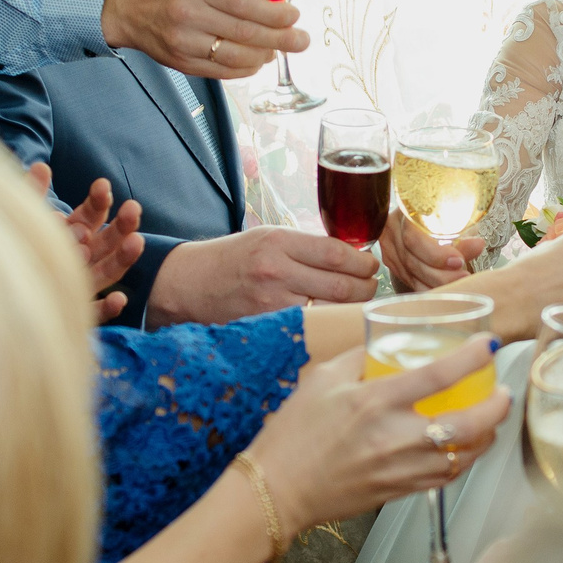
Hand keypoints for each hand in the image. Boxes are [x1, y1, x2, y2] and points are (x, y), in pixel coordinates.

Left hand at [31, 163, 142, 321]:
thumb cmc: (8, 250)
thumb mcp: (21, 219)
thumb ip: (31, 194)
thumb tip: (41, 166)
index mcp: (71, 234)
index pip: (91, 215)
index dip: (98, 201)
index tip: (102, 185)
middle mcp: (81, 259)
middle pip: (106, 242)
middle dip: (121, 225)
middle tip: (134, 208)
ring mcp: (80, 287)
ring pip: (107, 273)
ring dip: (123, 259)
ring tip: (136, 242)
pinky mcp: (73, 315)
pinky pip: (93, 314)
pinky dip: (107, 308)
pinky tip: (118, 300)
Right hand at [101, 0, 308, 78]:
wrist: (127, 8)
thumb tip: (274, 11)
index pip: (245, 4)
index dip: (275, 15)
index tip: (295, 16)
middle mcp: (188, 15)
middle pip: (245, 34)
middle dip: (280, 39)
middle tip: (302, 41)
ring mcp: (183, 43)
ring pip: (235, 57)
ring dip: (264, 56)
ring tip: (278, 50)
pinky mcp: (182, 64)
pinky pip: (222, 71)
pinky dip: (245, 68)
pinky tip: (257, 61)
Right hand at [146, 227, 379, 324]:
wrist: (191, 283)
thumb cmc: (234, 258)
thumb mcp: (269, 237)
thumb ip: (307, 245)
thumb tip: (352, 255)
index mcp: (279, 242)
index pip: (337, 253)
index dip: (363, 262)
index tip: (371, 265)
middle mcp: (276, 271)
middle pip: (342, 284)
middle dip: (367, 287)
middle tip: (371, 285)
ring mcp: (272, 303)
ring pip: (331, 309)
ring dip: (352, 307)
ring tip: (357, 301)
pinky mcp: (267, 325)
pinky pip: (311, 325)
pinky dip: (328, 322)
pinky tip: (334, 317)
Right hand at [247, 337, 511, 531]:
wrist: (276, 490)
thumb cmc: (292, 436)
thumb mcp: (322, 379)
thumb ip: (360, 358)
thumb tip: (386, 345)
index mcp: (375, 401)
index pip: (439, 374)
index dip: (472, 357)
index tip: (488, 346)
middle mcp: (394, 437)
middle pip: (469, 424)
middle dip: (497, 406)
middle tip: (503, 392)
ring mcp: (400, 468)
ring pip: (465, 456)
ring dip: (487, 437)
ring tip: (491, 421)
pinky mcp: (398, 491)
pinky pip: (445, 477)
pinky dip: (463, 461)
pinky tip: (464, 449)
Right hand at [381, 209, 482, 289]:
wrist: (426, 220)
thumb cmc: (442, 216)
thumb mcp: (454, 220)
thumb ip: (463, 235)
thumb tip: (477, 245)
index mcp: (404, 213)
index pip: (414, 238)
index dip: (435, 254)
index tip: (459, 261)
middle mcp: (392, 232)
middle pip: (412, 261)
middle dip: (440, 275)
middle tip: (464, 277)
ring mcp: (390, 251)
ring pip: (411, 276)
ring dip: (437, 284)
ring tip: (459, 285)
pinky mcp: (394, 266)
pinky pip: (411, 283)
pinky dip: (430, 289)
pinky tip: (446, 292)